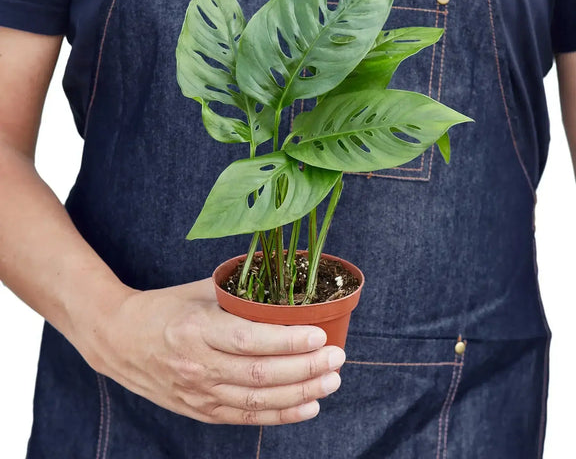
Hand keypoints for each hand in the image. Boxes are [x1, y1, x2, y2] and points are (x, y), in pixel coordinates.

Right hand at [79, 278, 344, 424]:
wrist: (118, 339)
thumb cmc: (165, 308)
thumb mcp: (200, 291)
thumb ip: (240, 292)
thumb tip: (284, 286)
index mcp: (196, 328)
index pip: (249, 339)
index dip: (287, 340)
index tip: (319, 335)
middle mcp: (197, 365)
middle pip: (260, 374)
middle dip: (305, 369)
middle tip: (337, 359)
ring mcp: (198, 393)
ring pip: (257, 401)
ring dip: (300, 394)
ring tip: (331, 381)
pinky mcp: (199, 410)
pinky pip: (245, 417)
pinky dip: (280, 415)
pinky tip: (308, 406)